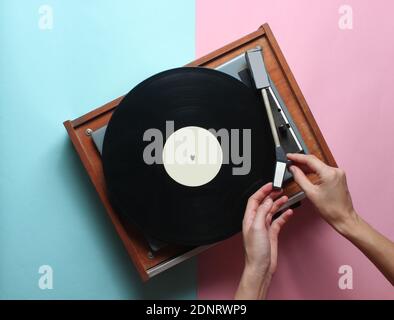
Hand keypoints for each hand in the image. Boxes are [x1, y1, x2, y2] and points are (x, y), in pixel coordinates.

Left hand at [235, 182, 292, 299]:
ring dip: (278, 204)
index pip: (254, 200)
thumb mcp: (258, 227)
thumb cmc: (255, 251)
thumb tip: (267, 201)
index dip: (262, 191)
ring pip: (272, 211)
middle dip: (271, 195)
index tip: (270, 185)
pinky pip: (278, 221)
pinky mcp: (272, 233)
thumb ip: (262, 212)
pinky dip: (284, 215)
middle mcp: (256, 221)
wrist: (261, 267)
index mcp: (250, 218)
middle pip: (264, 204)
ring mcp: (264, 227)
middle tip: (280, 189)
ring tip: (285, 197)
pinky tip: (289, 212)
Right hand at [287, 153, 357, 234]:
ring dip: (307, 166)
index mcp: (329, 173)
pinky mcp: (338, 177)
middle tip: (290, 161)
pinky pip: (323, 170)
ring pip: (319, 165)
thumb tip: (293, 169)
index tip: (289, 156)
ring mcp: (338, 173)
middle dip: (301, 161)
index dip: (297, 157)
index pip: (310, 160)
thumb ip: (300, 178)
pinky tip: (306, 172)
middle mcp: (336, 171)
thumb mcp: (310, 193)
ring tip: (295, 167)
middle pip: (314, 161)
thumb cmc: (330, 209)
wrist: (344, 218)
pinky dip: (314, 171)